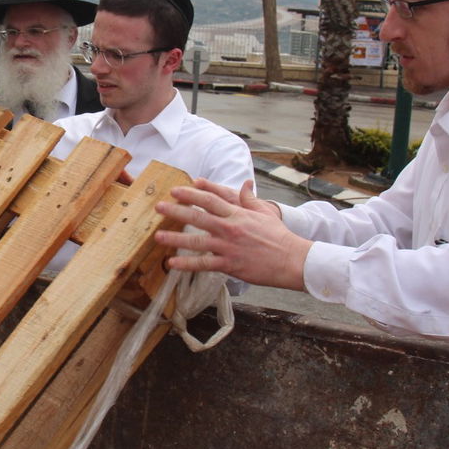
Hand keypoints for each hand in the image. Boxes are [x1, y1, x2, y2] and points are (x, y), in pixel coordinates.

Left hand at [155, 179, 310, 290]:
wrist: (291, 260)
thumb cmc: (278, 236)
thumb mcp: (264, 212)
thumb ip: (250, 199)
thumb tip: (245, 183)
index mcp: (237, 214)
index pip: (210, 200)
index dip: (191, 194)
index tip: (176, 191)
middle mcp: (229, 228)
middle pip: (198, 217)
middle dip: (176, 211)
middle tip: (158, 207)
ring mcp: (228, 247)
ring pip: (196, 241)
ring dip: (175, 239)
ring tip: (157, 237)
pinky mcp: (229, 264)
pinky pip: (203, 264)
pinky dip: (187, 264)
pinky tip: (172, 263)